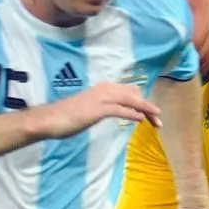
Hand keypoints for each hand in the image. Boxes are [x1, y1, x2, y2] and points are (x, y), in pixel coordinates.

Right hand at [28, 82, 161, 138]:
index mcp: (103, 88)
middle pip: (134, 95)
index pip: (130, 91)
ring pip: (131, 101)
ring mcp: (102, 98)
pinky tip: (140, 120)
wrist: (50, 119)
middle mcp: (105, 89)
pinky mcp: (98, 109)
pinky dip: (133, 114)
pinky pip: (121, 110)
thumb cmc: (67, 116)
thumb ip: (103, 108)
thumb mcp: (90, 109)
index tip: (152, 113)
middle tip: (159, 120)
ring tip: (157, 121)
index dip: (143, 101)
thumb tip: (115, 111)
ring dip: (146, 110)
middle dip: (148, 107)